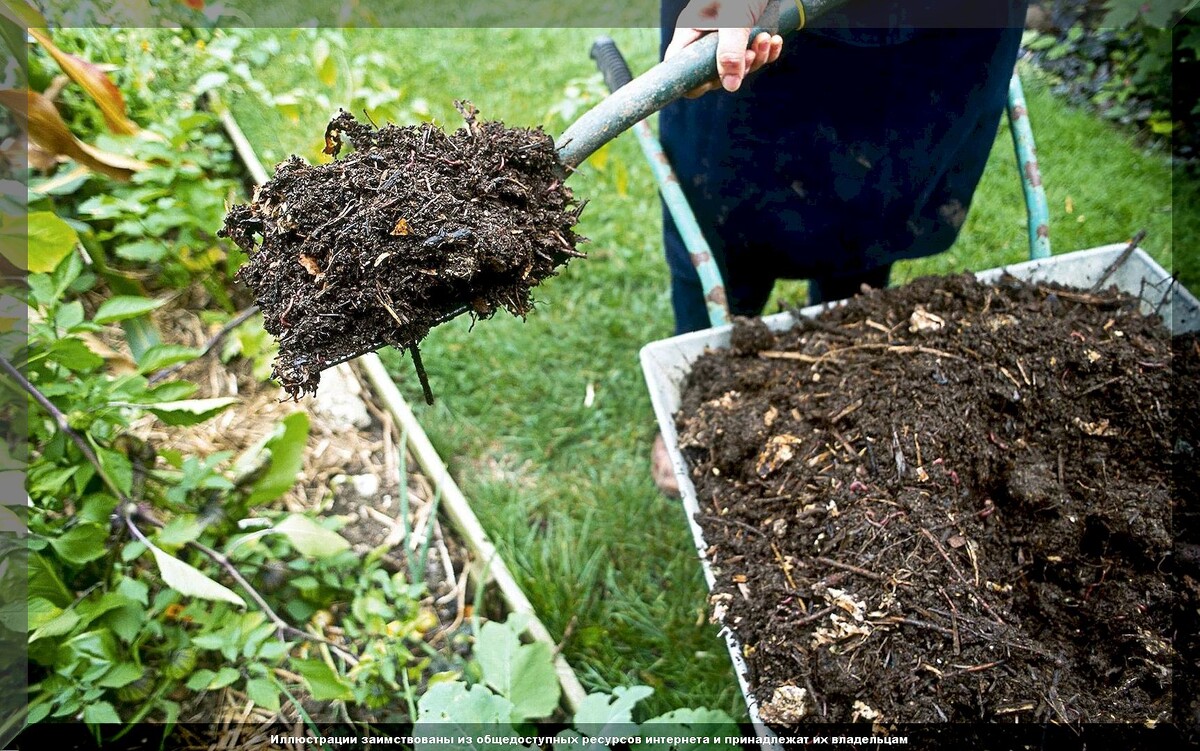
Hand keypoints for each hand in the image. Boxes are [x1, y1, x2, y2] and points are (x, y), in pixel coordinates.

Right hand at [665, 0, 783, 95]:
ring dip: (756, 58)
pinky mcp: (748, 37)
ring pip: (738, 66)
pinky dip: (767, 52)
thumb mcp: (735, 18)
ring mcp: (727, 38)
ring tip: (766, 39)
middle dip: (735, 67)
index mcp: (692, 29)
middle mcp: (707, 37)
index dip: (692, 80)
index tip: (715, 81)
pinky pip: (755, 56)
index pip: (679, 65)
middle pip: (712, 72)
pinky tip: (774, 40)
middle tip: (751, 53)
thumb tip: (729, 86)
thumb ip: (730, 52)